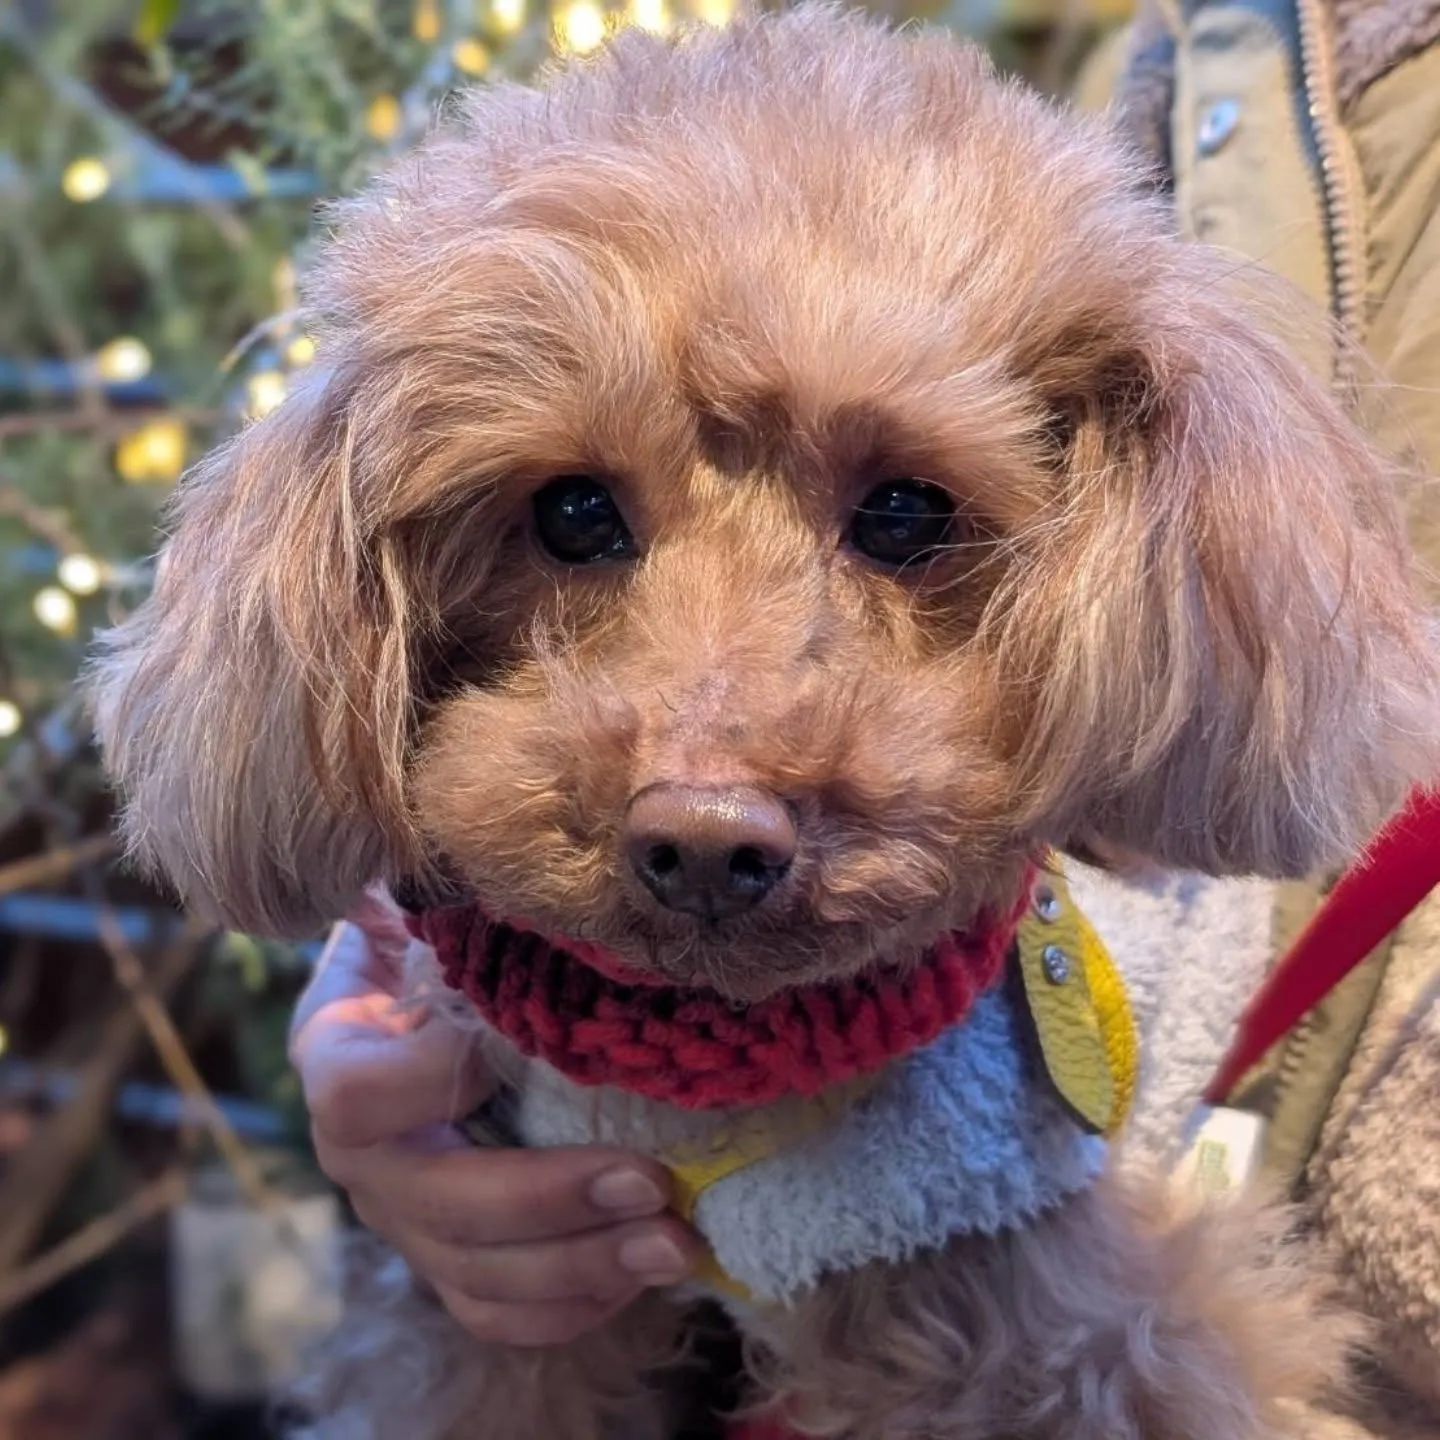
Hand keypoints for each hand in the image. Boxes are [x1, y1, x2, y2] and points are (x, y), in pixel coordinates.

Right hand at [289, 887, 699, 1346]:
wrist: (425, 999)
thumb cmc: (442, 932)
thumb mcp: (428, 895)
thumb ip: (445, 887)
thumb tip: (490, 849)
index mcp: (339, 1054)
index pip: (361, 1094)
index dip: (439, 1080)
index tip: (519, 1047)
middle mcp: (361, 1154)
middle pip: (433, 1204)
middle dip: (546, 1201)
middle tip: (651, 1184)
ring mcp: (404, 1216)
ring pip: (473, 1274)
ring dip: (580, 1266)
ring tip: (675, 1243)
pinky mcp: (451, 1257)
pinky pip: (494, 1311)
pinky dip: (567, 1304)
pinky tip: (635, 1272)